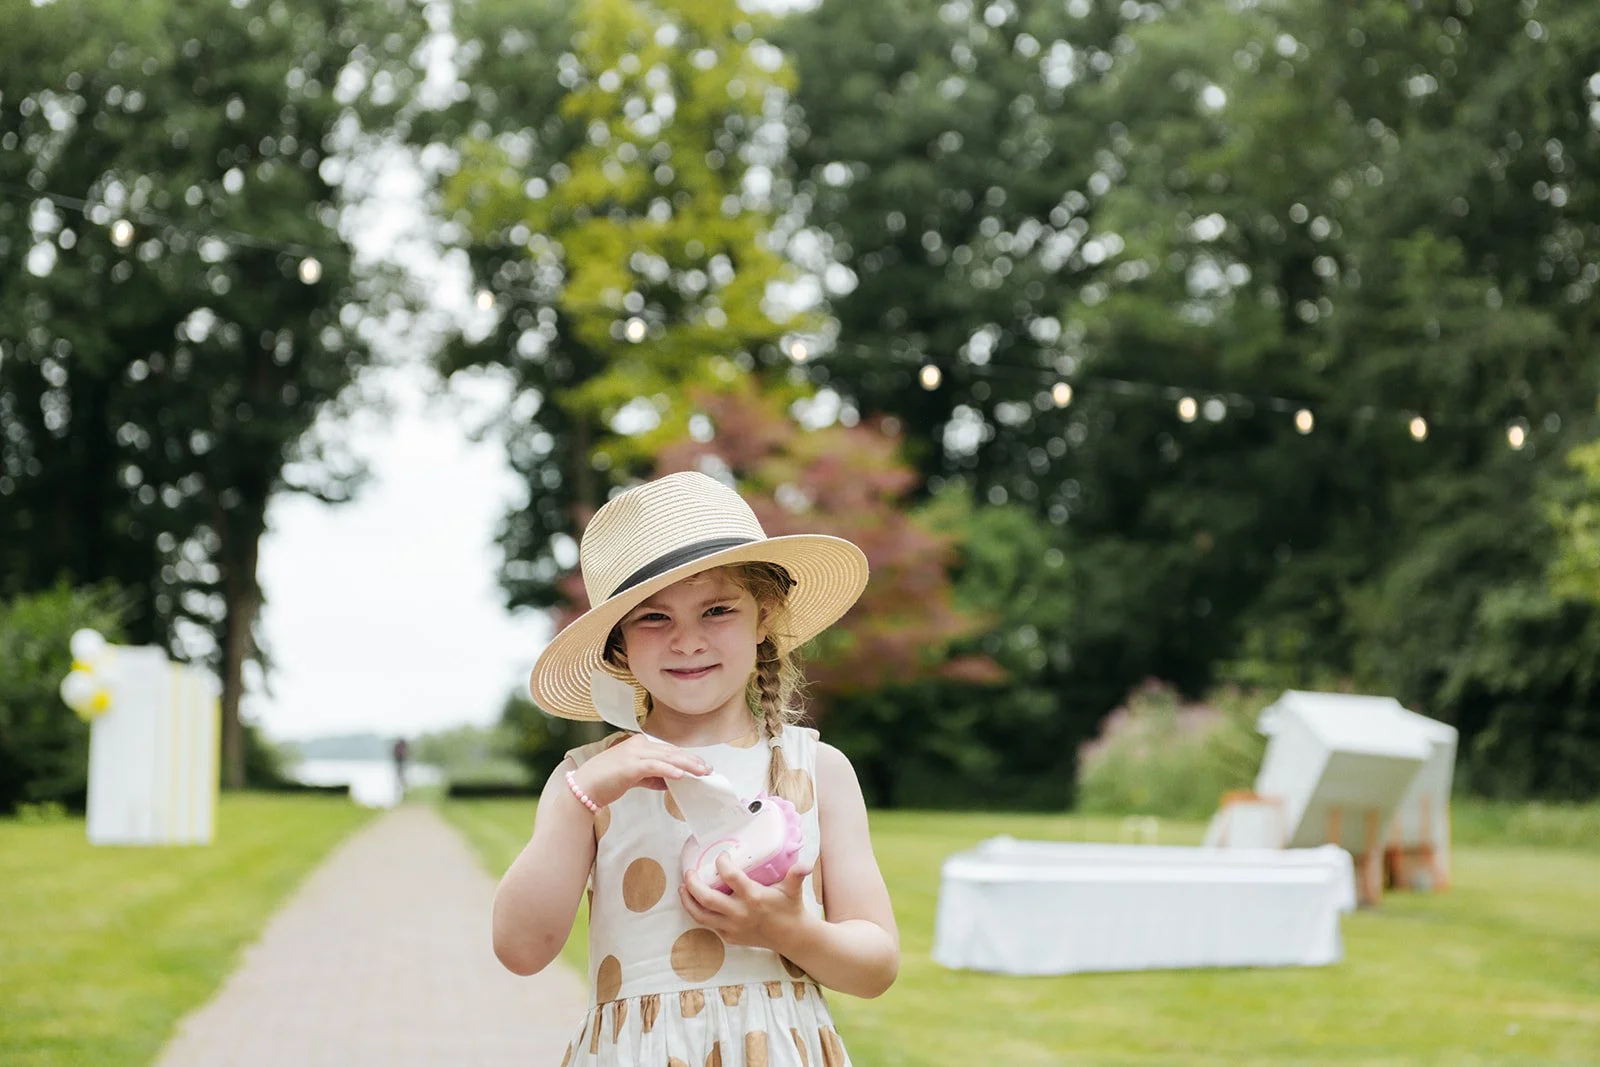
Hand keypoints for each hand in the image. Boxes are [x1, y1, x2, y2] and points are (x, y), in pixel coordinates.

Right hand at [571, 735, 709, 809]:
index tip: (701, 765)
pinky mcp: (630, 765)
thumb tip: (671, 780)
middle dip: (691, 760)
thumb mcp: (634, 776)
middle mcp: (639, 745)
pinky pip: (654, 767)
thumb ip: (652, 776)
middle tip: (708, 768)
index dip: (686, 757)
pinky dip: (669, 770)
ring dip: (686, 765)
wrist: (585, 787)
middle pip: (671, 752)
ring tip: (701, 771)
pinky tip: (681, 775)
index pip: (668, 750)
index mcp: (639, 745)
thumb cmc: (607, 782)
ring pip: (667, 757)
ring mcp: (634, 753)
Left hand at [678, 854, 813, 950]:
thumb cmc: (790, 908)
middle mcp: (740, 914)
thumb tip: (806, 864)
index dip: (722, 864)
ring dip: (688, 901)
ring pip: (701, 915)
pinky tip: (695, 901)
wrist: (791, 938)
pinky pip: (708, 925)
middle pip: (707, 899)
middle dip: (693, 883)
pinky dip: (699, 912)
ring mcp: (732, 928)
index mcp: (754, 898)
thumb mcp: (793, 889)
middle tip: (689, 872)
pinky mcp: (729, 937)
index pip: (731, 877)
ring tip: (683, 888)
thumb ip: (796, 874)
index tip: (722, 856)